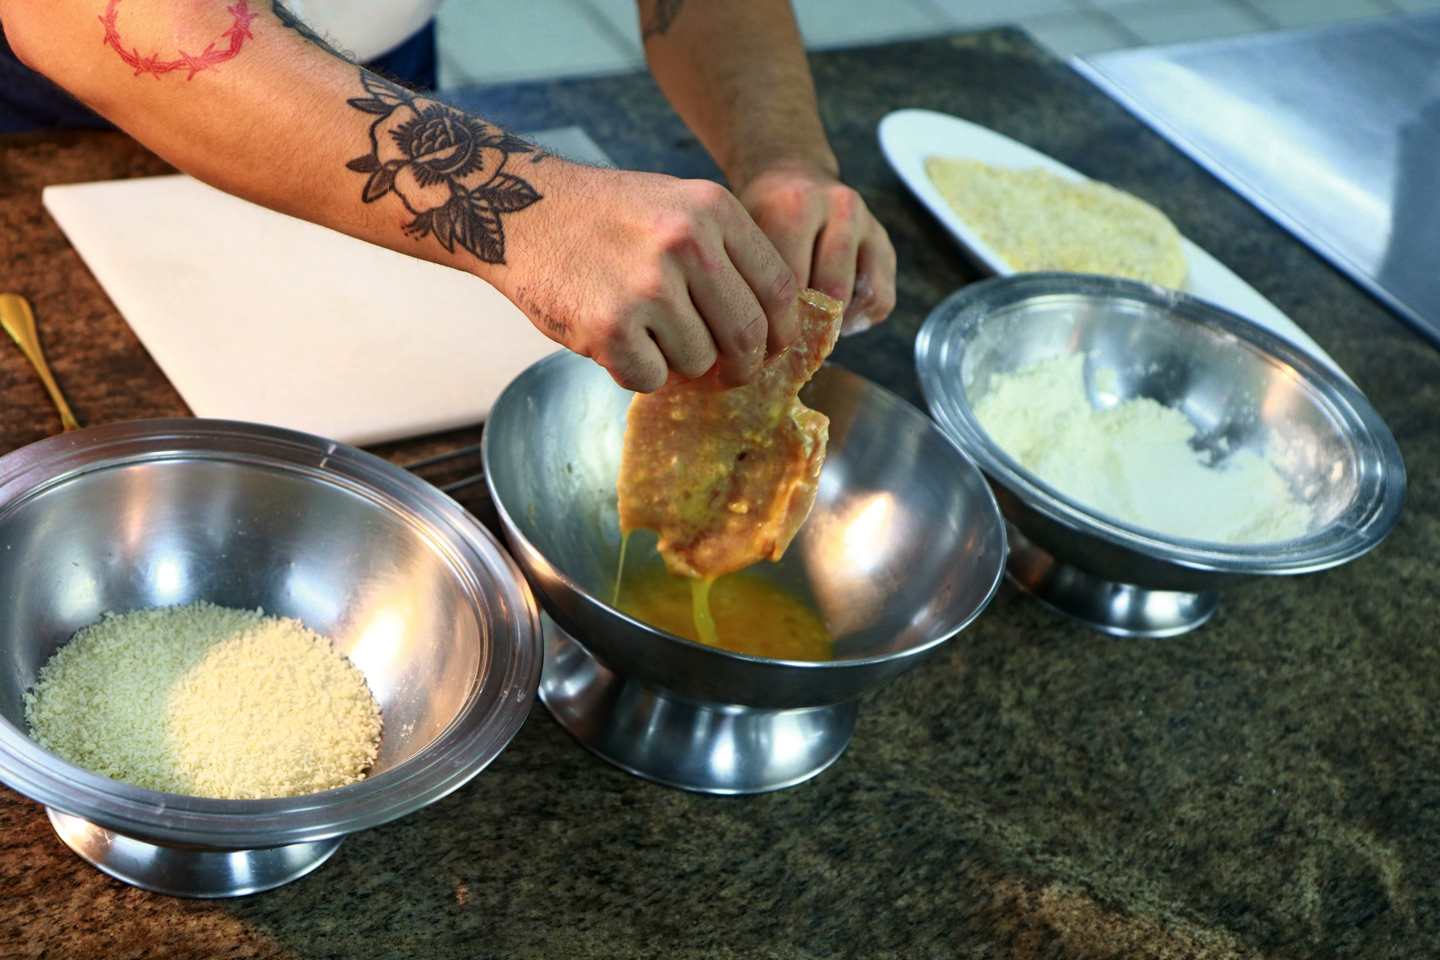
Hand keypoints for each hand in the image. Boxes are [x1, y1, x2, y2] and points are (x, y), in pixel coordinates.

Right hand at [494, 162, 798, 392]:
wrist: (519, 209)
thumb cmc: (603, 216)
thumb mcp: (677, 204)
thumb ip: (727, 254)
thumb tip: (772, 330)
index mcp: (713, 210)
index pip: (779, 288)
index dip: (782, 331)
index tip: (773, 349)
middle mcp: (686, 243)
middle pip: (748, 336)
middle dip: (742, 365)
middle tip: (726, 372)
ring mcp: (648, 287)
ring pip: (699, 362)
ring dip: (678, 363)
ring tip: (645, 331)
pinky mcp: (609, 326)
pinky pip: (651, 378)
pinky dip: (636, 371)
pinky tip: (615, 340)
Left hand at [735, 161, 896, 334]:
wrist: (790, 172)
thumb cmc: (760, 212)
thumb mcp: (742, 231)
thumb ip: (748, 272)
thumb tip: (752, 337)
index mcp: (794, 207)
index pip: (790, 281)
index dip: (775, 318)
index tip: (761, 337)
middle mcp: (838, 209)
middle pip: (830, 289)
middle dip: (807, 324)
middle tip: (787, 341)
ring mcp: (867, 223)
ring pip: (860, 296)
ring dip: (835, 322)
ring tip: (812, 331)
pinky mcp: (884, 242)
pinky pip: (881, 298)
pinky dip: (860, 319)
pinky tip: (834, 319)